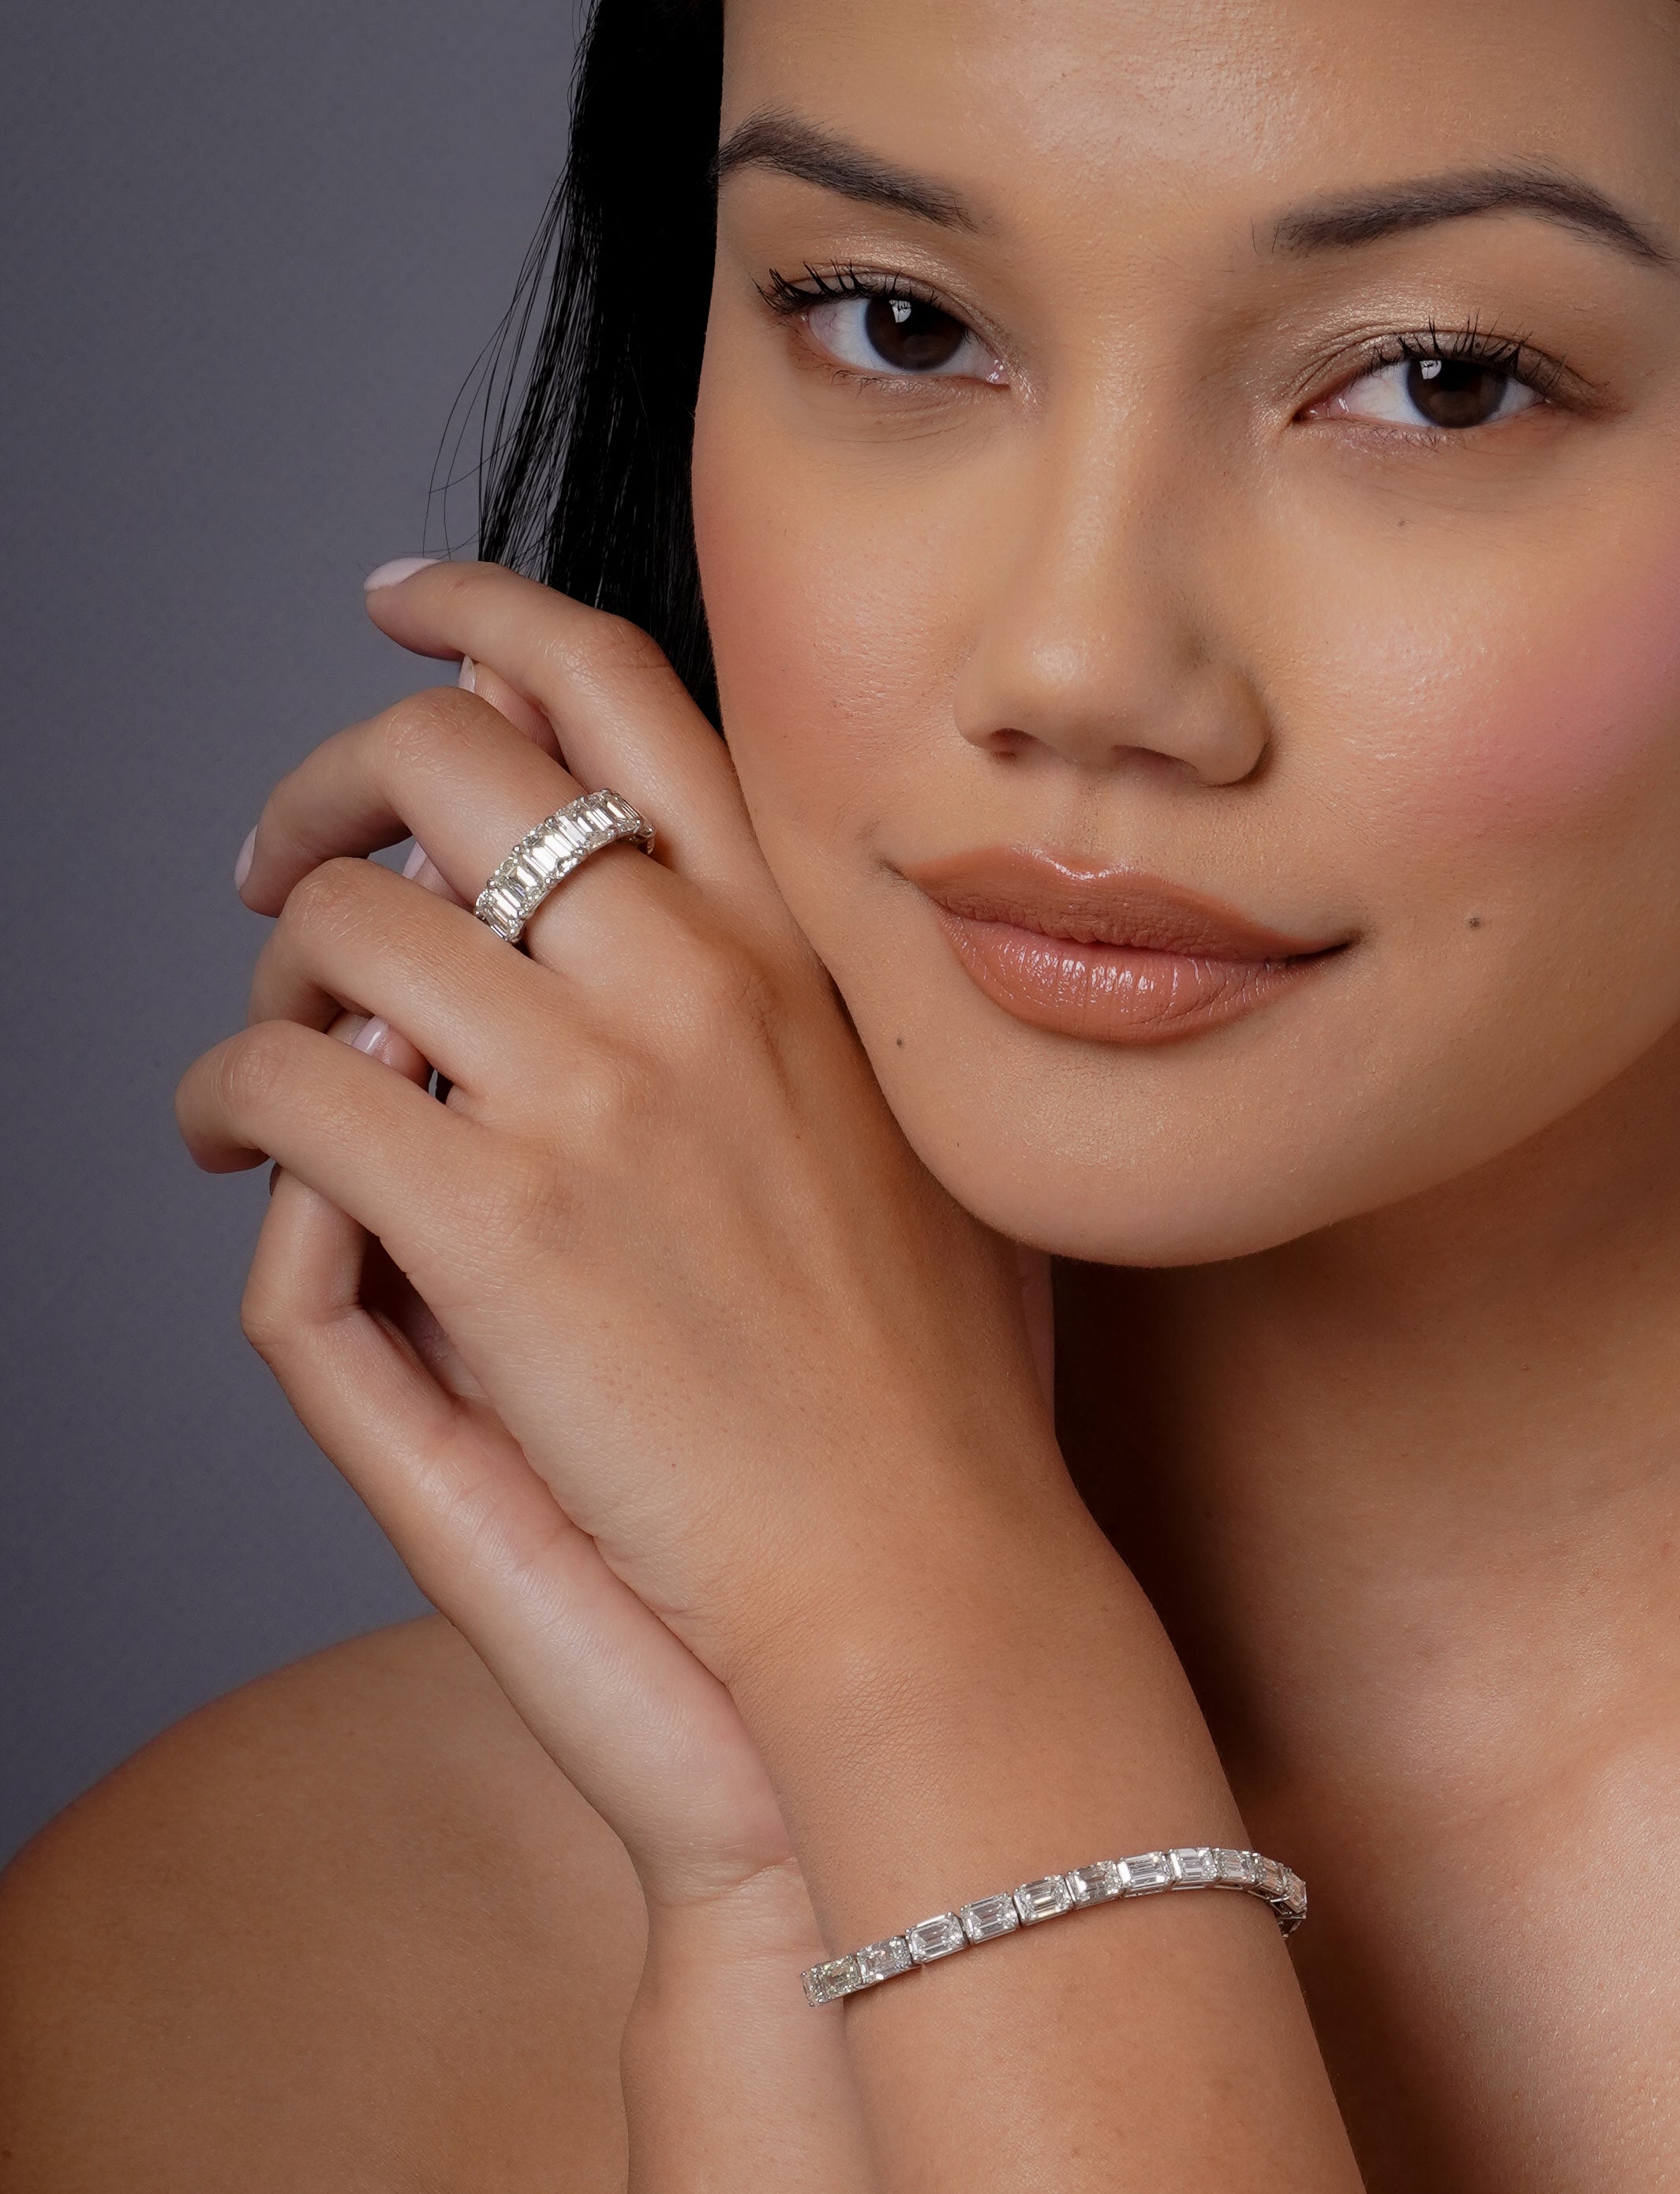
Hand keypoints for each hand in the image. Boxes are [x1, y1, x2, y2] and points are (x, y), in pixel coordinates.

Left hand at [181, 565, 1052, 1882]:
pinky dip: (224, 1096)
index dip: (490, 618)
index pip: (631, 691)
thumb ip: (818, 1014)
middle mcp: (707, 984)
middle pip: (449, 760)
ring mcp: (602, 1095)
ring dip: (271, 973)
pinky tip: (236, 1153)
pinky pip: (281, 1080)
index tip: (407, 614)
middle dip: (329, 786)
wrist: (927, 1578)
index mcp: (812, 956)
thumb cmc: (942, 1405)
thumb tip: (687, 923)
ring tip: (267, 1071)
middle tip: (285, 866)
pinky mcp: (496, 1226)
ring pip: (341, 921)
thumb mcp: (929, 1150)